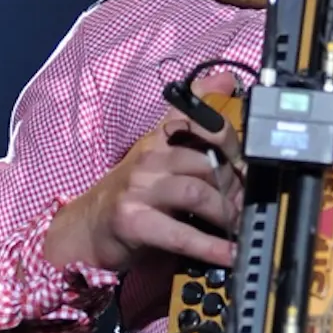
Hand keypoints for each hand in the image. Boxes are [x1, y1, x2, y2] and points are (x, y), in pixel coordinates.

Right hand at [45, 70, 245, 273]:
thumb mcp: (160, 149)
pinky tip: (227, 255)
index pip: (201, 121)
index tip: (247, 161)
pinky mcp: (133, 221)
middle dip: (236, 187)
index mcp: (159, 138)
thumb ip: (192, 119)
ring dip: (226, 213)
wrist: (85, 226)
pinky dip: (210, 247)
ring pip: (198, 193)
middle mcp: (150, 157)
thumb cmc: (131, 190)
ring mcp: (139, 188)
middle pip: (208, 163)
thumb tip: (227, 78)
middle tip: (246, 205)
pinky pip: (181, 234)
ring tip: (237, 227)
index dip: (231, 140)